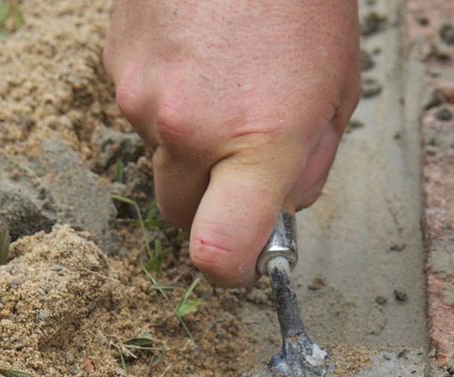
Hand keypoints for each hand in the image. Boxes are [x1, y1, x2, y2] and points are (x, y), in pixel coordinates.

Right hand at [103, 0, 359, 286]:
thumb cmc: (303, 6)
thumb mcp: (337, 98)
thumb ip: (308, 169)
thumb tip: (279, 211)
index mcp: (259, 144)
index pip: (218, 252)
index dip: (230, 272)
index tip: (241, 266)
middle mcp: (190, 129)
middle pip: (181, 215)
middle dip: (209, 205)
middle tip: (240, 164)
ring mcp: (144, 95)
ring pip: (160, 158)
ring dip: (188, 145)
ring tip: (224, 85)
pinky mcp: (116, 63)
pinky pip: (141, 109)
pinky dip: (166, 99)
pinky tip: (198, 58)